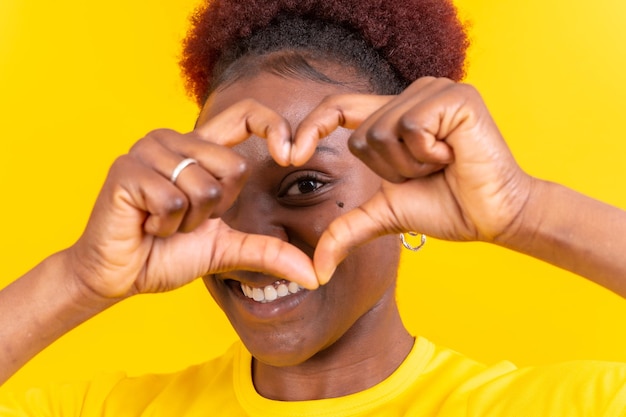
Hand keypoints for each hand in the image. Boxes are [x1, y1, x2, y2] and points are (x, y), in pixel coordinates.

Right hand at [68, 99, 317, 299]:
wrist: (119, 275)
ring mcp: (147, 151)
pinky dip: (165, 226)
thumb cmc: (167, 255)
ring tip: (161, 223)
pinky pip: (173, 201)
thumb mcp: (227, 249)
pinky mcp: (126, 171)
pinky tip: (145, 225)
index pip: (244, 115)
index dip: (273, 126)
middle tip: (184, 219)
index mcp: (199, 148)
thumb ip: (269, 252)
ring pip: (204, 187)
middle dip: (216, 209)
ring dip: (188, 222)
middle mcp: (173, 140)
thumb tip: (316, 275)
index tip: (290, 156)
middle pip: (233, 167)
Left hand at [294, 77, 533, 283]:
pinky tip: (454, 155)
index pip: (337, 108)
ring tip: (443, 163)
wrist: (493, 216)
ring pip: (383, 130)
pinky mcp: (454, 96)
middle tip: (429, 172)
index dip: (311, 126)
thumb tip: (316, 272)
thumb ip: (347, 230)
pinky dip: (428, 154)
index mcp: (393, 117)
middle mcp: (411, 96)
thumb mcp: (385, 214)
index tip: (289, 155)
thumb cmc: (446, 208)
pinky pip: (411, 127)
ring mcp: (434, 91)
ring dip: (410, 164)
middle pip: (361, 134)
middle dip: (390, 170)